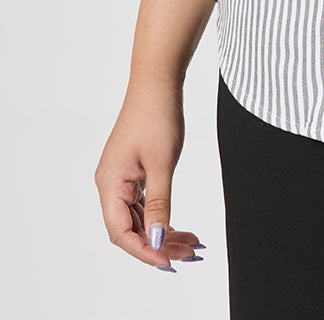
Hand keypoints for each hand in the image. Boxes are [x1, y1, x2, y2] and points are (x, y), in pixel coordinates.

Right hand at [94, 80, 204, 270]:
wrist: (158, 82)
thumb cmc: (157, 115)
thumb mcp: (162, 163)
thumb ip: (160, 203)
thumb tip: (158, 238)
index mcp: (110, 184)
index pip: (121, 232)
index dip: (144, 250)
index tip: (168, 262)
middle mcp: (110, 184)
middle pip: (130, 228)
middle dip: (159, 244)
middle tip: (189, 254)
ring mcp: (121, 178)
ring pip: (139, 218)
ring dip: (163, 233)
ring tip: (191, 245)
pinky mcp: (133, 171)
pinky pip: (144, 204)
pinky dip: (162, 216)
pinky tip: (180, 227)